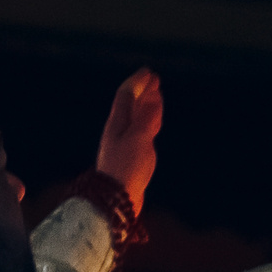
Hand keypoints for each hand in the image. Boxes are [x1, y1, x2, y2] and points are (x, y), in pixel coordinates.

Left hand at [96, 68, 162, 212]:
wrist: (116, 199)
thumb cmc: (126, 168)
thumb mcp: (139, 140)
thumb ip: (146, 118)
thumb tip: (153, 99)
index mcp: (117, 123)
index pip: (127, 95)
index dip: (138, 83)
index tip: (149, 73)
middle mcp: (119, 130)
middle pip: (131, 105)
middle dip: (143, 91)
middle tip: (154, 80)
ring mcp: (124, 143)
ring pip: (136, 118)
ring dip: (146, 105)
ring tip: (155, 97)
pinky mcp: (131, 156)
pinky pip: (141, 131)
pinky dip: (148, 122)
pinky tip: (152, 124)